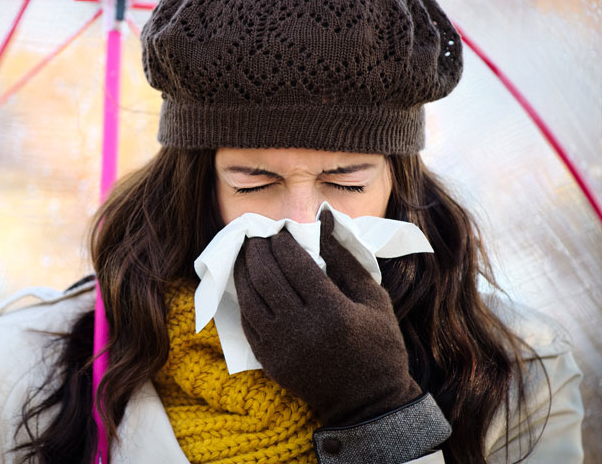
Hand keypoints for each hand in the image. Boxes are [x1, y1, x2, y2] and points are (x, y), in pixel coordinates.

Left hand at [233, 209, 421, 425]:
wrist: (368, 403)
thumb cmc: (378, 346)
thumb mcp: (374, 299)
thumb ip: (345, 258)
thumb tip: (323, 219)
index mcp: (332, 312)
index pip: (295, 264)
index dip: (282, 242)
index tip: (280, 230)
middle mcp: (302, 329)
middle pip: (267, 278)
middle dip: (257, 250)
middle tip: (256, 235)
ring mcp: (282, 348)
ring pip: (249, 299)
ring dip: (243, 271)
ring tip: (246, 253)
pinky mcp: (270, 362)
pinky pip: (247, 323)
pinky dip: (244, 299)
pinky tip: (246, 284)